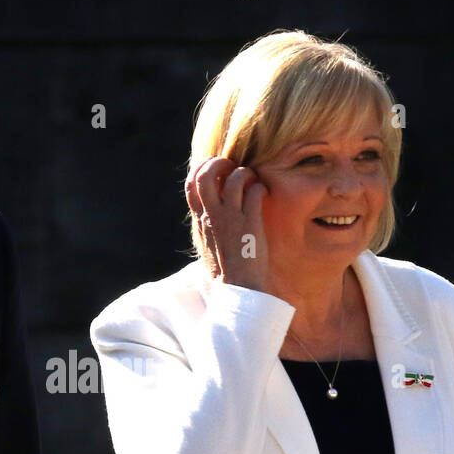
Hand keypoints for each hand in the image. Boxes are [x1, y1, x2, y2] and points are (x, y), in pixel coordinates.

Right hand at [185, 156, 269, 291]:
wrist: (237, 291)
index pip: (190, 185)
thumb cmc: (224, 275)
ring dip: (245, 172)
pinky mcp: (250, 223)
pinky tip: (263, 193)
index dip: (201, 169)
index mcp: (200, 222)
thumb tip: (204, 218)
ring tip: (252, 180)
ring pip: (234, 178)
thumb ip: (204, 229)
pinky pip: (254, 191)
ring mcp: (231, 218)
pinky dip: (260, 186)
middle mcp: (212, 216)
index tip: (215, 170)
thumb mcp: (206, 248)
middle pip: (205, 174)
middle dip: (219, 163)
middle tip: (232, 167)